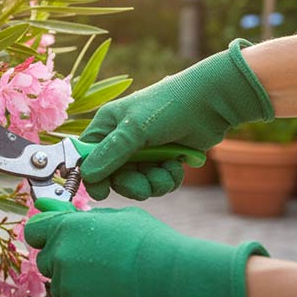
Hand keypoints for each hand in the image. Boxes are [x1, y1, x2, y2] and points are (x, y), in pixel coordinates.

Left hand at [26, 199, 267, 296]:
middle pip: (47, 262)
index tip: (64, 242)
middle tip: (100, 266)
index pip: (34, 232)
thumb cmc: (150, 243)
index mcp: (66, 228)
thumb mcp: (115, 218)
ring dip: (80, 288)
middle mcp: (60, 256)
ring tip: (114, 285)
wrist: (173, 280)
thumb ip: (75, 216)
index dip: (47, 236)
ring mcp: (66, 288)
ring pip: (62, 289)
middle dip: (66, 263)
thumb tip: (42, 204)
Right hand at [81, 39, 273, 199]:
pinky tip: (177, 166)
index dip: (93, 177)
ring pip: (138, 183)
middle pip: (114, 177)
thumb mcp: (134, 130)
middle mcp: (122, 140)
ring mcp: (143, 151)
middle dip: (131, 184)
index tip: (102, 193)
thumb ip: (109, 154)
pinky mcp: (163, 160)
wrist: (211, 102)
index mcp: (107, 126)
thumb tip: (85, 175)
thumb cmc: (168, 106)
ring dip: (153, 182)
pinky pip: (157, 182)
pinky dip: (167, 179)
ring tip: (166, 170)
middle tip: (144, 186)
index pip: (87, 157)